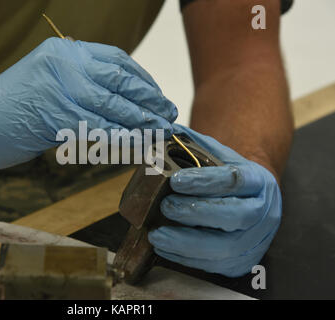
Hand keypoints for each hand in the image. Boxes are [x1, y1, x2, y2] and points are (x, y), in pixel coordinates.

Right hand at [0, 37, 176, 168]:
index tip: (159, 97)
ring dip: (140, 122)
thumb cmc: (15, 103)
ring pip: (112, 107)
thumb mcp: (51, 81)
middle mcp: (65, 65)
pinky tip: (136, 144)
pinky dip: (121, 138)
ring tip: (158, 132)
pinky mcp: (55, 117)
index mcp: (66, 53)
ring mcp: (59, 89)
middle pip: (119, 83)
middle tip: (167, 116)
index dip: (143, 82)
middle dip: (148, 102)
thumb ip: (84, 85)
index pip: (117, 62)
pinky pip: (98, 129)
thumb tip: (124, 102)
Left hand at [148, 124, 281, 276]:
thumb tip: (157, 130)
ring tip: (157, 235)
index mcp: (259, 181)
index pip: (234, 180)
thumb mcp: (216, 156)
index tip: (175, 181)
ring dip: (186, 243)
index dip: (205, 181)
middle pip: (236, 215)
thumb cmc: (226, 177)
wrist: (250, 200)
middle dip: (196, 212)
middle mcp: (264, 212)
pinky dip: (187, 258)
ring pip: (225, 247)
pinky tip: (165, 248)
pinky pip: (215, 266)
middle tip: (166, 206)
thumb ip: (190, 144)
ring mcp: (256, 240)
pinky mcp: (243, 261)